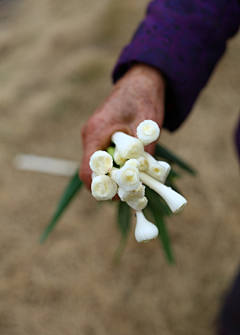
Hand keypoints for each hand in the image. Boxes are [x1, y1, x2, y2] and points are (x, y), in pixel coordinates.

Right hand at [80, 63, 164, 189]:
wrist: (141, 79)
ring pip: (98, 166)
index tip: (119, 196)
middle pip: (92, 172)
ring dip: (114, 176)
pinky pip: (103, 158)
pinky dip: (115, 167)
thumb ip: (144, 153)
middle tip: (130, 192)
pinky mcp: (101, 136)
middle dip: (109, 185)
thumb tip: (145, 180)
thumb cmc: (144, 98)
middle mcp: (90, 136)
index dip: (101, 188)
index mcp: (96, 132)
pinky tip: (132, 168)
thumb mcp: (148, 126)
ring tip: (135, 181)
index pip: (88, 171)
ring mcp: (94, 136)